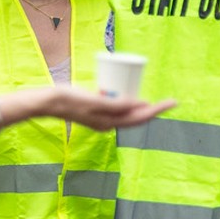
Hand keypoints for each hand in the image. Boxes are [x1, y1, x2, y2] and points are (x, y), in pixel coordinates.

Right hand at [43, 84, 174, 131]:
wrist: (46, 102)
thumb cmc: (69, 99)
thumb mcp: (95, 100)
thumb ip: (117, 104)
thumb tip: (141, 105)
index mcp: (110, 123)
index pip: (140, 117)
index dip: (157, 110)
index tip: (172, 102)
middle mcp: (108, 124)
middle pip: (137, 118)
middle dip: (154, 110)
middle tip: (170, 101)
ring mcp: (102, 119)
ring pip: (128, 114)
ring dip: (142, 108)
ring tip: (156, 102)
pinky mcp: (96, 113)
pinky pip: (118, 109)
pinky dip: (128, 103)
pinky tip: (131, 95)